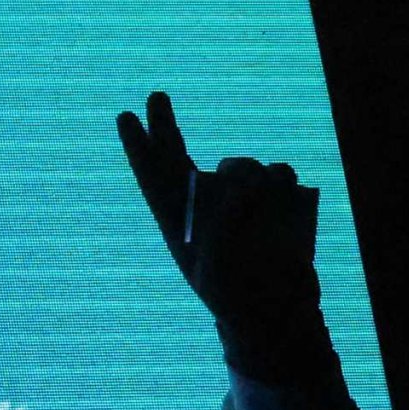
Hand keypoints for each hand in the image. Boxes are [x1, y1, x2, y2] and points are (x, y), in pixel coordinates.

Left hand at [115, 92, 326, 377]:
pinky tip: (283, 199)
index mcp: (177, 218)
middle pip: (176, 152)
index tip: (125, 116)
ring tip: (257, 206)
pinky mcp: (276, 202)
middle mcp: (204, 202)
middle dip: (164, 122)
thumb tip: (245, 184)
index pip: (152, 173)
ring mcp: (239, 200)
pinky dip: (281, 182)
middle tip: (154, 95)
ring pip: (241, 164)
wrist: (278, 313)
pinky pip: (279, 174)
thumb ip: (226, 219)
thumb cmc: (236, 296)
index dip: (138, 144)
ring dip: (248, 176)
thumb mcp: (218, 264)